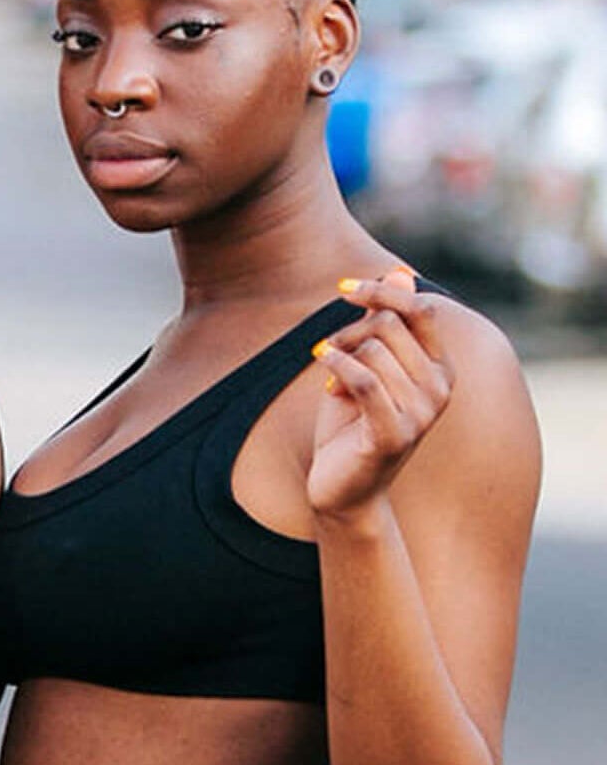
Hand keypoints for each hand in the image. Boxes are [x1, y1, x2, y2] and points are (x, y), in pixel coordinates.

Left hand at [308, 267, 455, 522]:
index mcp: (441, 369)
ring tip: (329, 378)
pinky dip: (337, 368)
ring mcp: (422, 412)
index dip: (382, 292)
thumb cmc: (352, 428)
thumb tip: (399, 273)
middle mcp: (440, 388)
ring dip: (339, 355)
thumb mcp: (366, 369)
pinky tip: (323, 378)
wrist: (345, 491)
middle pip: (390, 326)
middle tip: (328, 350)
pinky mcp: (395, 433)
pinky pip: (364, 380)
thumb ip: (382, 325)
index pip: (421, 309)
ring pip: (373, 351)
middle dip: (350, 330)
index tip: (343, 289)